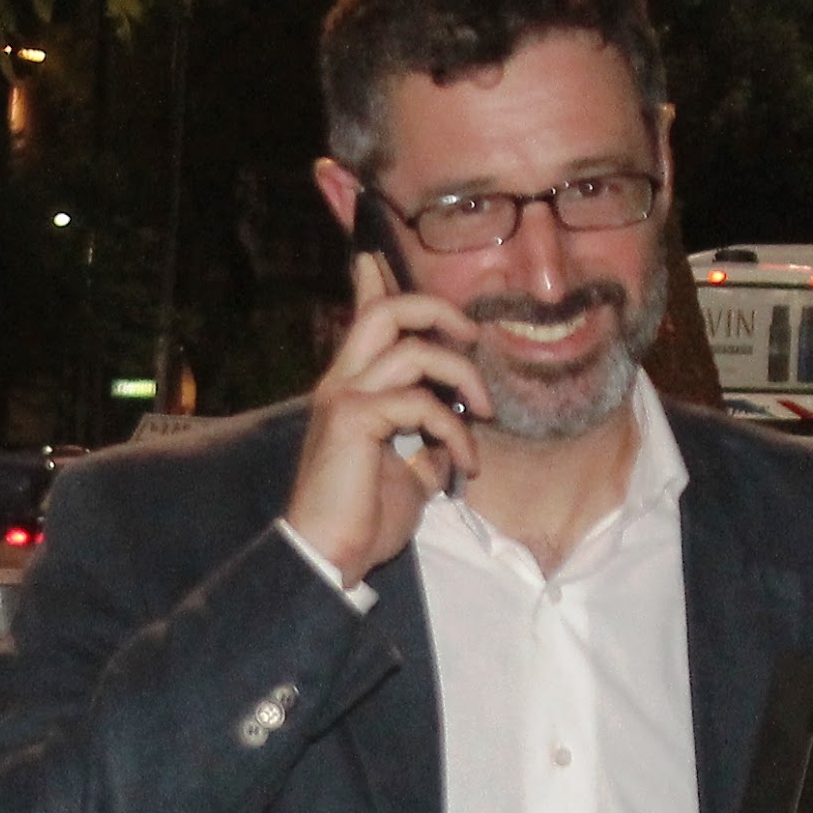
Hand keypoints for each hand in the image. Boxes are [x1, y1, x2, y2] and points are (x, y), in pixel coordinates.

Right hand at [285, 254, 490, 586]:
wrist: (328, 558)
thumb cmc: (360, 523)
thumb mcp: (404, 482)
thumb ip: (420, 455)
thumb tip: (443, 452)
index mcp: (351, 390)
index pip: (364, 320)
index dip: (374, 281)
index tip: (378, 255)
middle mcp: (343, 383)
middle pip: (387, 311)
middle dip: (438, 311)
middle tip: (473, 336)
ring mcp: (346, 398)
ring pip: (412, 351)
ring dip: (461, 377)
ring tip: (484, 414)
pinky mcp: (356, 421)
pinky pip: (419, 404)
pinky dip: (452, 430)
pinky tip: (462, 462)